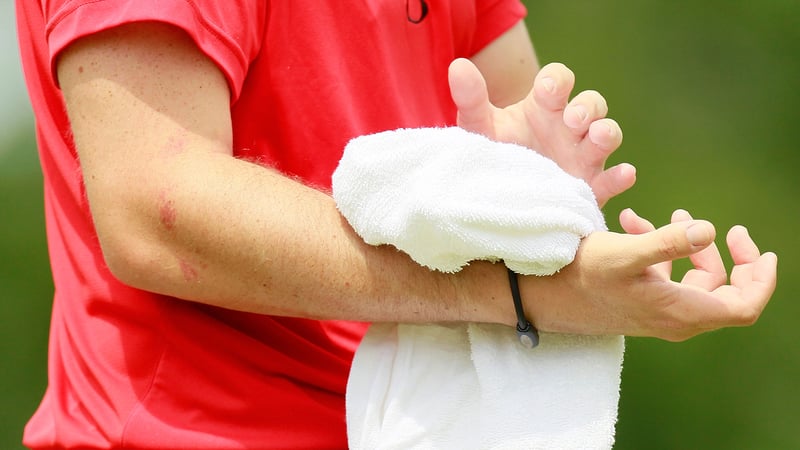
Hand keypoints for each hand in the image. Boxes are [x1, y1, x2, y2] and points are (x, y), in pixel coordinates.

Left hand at [448, 58, 635, 206]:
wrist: (499, 198)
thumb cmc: (495, 154)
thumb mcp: (480, 128)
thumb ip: (472, 99)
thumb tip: (457, 66)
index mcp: (544, 106)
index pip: (560, 80)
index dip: (558, 80)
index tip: (547, 90)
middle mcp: (569, 127)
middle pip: (592, 104)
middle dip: (586, 108)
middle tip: (571, 120)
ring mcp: (583, 155)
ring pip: (607, 134)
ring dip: (606, 133)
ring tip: (595, 137)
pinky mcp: (590, 186)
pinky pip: (613, 178)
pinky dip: (622, 175)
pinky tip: (625, 173)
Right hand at [526, 209, 777, 340]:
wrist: (542, 296)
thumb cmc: (581, 276)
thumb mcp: (623, 254)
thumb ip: (667, 243)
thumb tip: (709, 230)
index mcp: (680, 311)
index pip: (744, 305)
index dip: (761, 279)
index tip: (761, 250)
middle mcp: (674, 318)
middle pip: (725, 293)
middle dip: (727, 256)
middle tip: (724, 226)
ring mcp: (656, 312)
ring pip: (694, 282)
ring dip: (689, 246)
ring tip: (673, 213)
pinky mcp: (639, 303)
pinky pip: (665, 278)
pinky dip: (661, 251)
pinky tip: (635, 222)